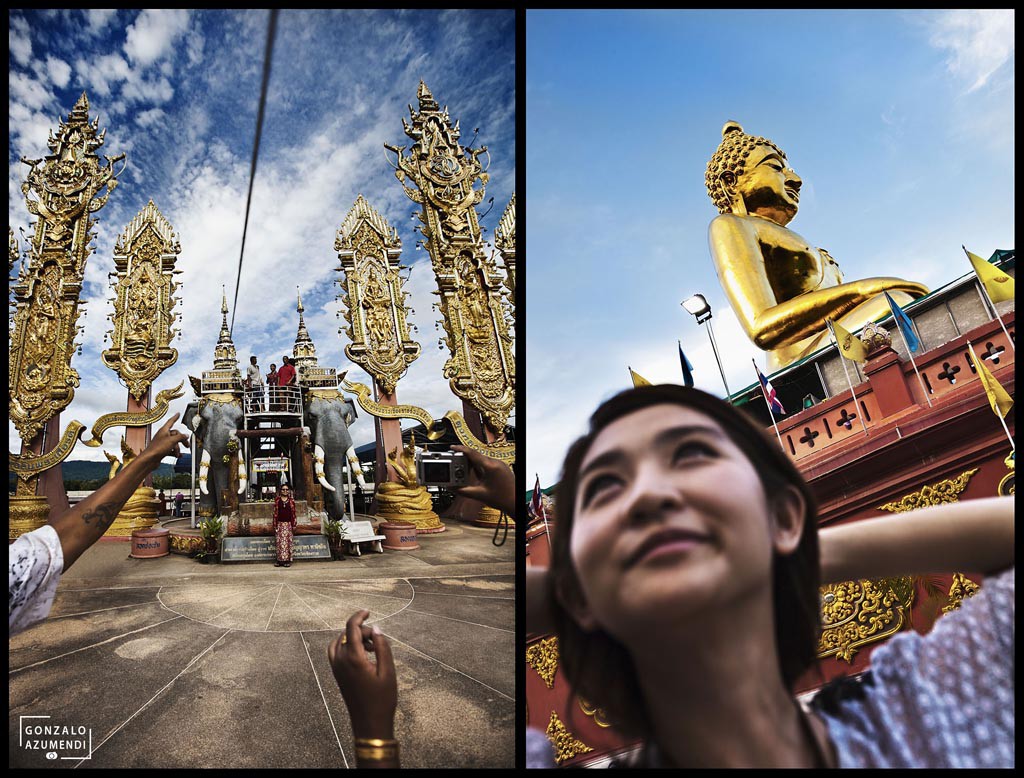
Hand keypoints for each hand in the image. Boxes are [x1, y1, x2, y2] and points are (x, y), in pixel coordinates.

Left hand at [140, 413, 189, 471]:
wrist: (149, 459)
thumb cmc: (157, 449)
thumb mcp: (172, 441)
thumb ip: (180, 437)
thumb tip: (186, 435)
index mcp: (164, 431)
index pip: (171, 421)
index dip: (175, 417)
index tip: (178, 414)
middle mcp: (163, 436)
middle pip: (175, 435)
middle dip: (181, 440)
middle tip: (187, 444)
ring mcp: (162, 443)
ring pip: (173, 443)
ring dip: (178, 448)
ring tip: (179, 453)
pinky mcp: (162, 450)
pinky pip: (171, 450)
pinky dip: (175, 452)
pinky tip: (178, 455)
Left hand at [328, 610, 396, 739]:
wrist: (369, 723)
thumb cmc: (382, 699)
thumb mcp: (388, 671)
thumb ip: (381, 646)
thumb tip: (376, 629)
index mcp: (353, 659)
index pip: (351, 628)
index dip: (359, 616)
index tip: (368, 611)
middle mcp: (340, 662)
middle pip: (346, 634)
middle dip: (361, 631)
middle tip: (377, 641)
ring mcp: (336, 669)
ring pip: (338, 642)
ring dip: (352, 638)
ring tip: (370, 647)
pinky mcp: (336, 675)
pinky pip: (335, 652)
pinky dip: (346, 646)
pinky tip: (362, 654)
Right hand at [451, 445, 514, 515]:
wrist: (515, 503)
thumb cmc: (502, 499)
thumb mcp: (479, 495)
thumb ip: (462, 491)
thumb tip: (452, 487)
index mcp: (491, 467)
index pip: (472, 454)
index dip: (460, 449)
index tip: (452, 447)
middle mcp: (496, 463)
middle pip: (476, 456)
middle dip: (465, 460)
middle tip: (455, 464)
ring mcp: (500, 464)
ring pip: (482, 460)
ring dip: (473, 464)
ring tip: (466, 473)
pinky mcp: (501, 468)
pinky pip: (487, 463)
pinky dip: (480, 467)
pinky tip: (477, 475)